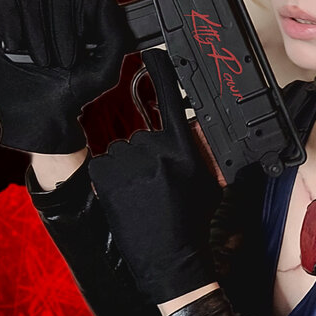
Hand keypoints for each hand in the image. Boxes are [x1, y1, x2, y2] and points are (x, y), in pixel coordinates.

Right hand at [0, 0, 128, 152]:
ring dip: (38, 33)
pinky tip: (16, 48)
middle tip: (66, 62)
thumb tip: (106, 2)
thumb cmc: (75, 89)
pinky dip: (11, 24)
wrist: (43, 111)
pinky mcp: (3, 13)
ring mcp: (30, 6)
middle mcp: (58, 2)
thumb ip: (115, 36)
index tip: (87, 36)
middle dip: (64, 32)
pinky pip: (5, 0)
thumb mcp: (105, 70)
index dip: (88, 6)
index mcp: (86, 10)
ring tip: (43, 61)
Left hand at [88, 48, 221, 304]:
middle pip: (144, 133)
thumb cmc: (193, 225)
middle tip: (157, 185)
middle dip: (147, 154)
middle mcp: (157, 151)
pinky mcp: (106, 177)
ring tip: (143, 196)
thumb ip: (203, 152)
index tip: (154, 53)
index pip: (171, 101)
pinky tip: (127, 199)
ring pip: (123, 151)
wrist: (172, 262)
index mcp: (185, 150)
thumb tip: (198, 126)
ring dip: (129, 168)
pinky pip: (106, 165)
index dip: (162, 74)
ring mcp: (129, 163)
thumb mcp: (210, 185)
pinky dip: (112, 179)